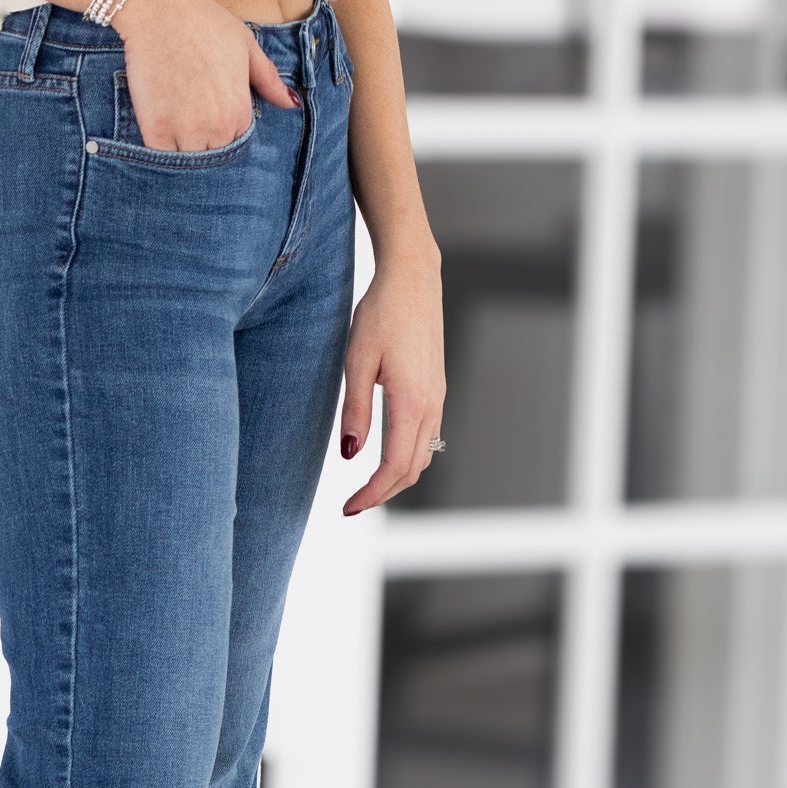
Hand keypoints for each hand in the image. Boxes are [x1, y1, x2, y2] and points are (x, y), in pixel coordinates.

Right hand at [113, 0, 298, 150]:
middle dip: (201, 139)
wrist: (161, 10)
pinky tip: (157, 119)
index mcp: (240, 112)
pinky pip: (159, 154)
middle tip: (187, 110)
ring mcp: (185, 130)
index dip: (221, 128)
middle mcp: (216, 128)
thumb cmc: (205, 23)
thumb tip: (291, 103)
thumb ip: (269, 79)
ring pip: (185, 158)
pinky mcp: (155, 128)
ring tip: (172, 113)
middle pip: (210, 153)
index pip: (235, 142)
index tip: (207, 110)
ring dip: (179, 144)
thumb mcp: (246, 47)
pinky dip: (158, 144)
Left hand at [339, 248, 445, 513]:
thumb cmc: (381, 313)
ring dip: (396, 478)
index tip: (348, 508)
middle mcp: (431, 405)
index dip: (372, 494)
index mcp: (412, 402)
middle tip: (352, 506)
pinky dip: (407, 457)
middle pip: (413, 469)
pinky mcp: (436, 388)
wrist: (413, 279)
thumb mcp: (357, 361)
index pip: (394, 466)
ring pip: (423, 455)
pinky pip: (427, 436)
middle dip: (383, 494)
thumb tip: (351, 456)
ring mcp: (438, 397)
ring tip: (366, 487)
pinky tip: (385, 454)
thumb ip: (355, 411)